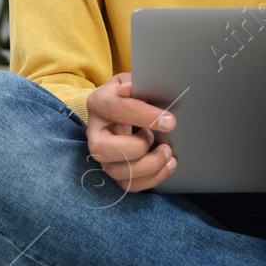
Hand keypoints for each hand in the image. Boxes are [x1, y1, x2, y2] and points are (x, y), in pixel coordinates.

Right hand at [84, 73, 176, 192]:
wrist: (122, 109)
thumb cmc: (130, 94)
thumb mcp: (132, 81)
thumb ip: (134, 83)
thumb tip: (129, 89)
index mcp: (98, 104)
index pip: (115, 109)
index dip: (143, 116)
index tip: (170, 121)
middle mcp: (95, 133)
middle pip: (104, 150)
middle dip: (139, 149)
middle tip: (165, 144)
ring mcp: (102, 155)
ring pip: (118, 172)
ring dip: (149, 167)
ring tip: (168, 154)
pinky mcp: (114, 170)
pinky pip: (129, 185)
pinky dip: (151, 179)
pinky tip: (166, 166)